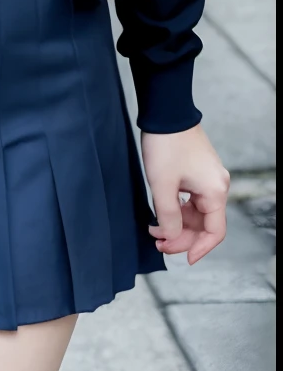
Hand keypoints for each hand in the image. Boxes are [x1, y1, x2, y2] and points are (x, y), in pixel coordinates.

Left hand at [142, 125, 229, 263]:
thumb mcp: (162, 185)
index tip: (183, 259)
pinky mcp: (197, 171)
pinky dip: (177, 209)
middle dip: (181, 236)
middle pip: (204, 223)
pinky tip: (160, 212)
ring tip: (153, 229)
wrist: (166, 112)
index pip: (214, 232)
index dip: (199, 248)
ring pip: (195, 212)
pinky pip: (190, 199)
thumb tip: (171, 237)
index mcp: (215, 191)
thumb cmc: (165, 145)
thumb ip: (168, 217)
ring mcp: (207, 178)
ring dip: (176, 223)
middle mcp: (216, 186)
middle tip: (157, 242)